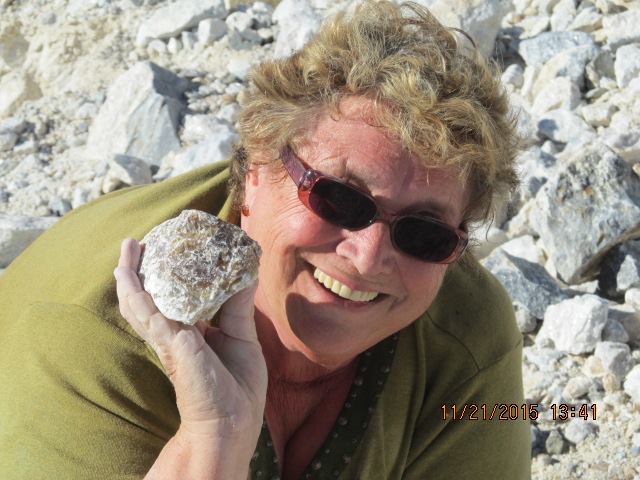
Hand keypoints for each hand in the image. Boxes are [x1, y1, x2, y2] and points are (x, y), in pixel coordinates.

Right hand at [113, 238, 267, 442]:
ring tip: (127, 249)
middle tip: (136, 242)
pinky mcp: (169, 345)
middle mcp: (175, 332)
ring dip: (130, 275)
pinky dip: (135, 294)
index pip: (176, 295)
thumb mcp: (243, 337)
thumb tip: (246, 273)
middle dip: (141, 269)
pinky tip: (127, 276)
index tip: (169, 249)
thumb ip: (239, 306)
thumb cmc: (237, 387)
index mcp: (193, 330)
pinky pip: (147, 315)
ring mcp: (168, 339)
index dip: (170, 273)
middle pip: (150, 295)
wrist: (231, 423)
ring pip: (140, 302)